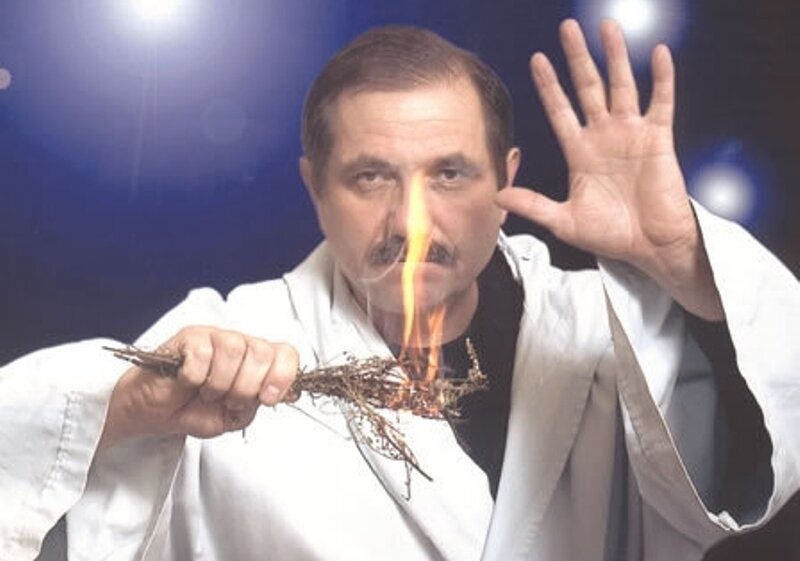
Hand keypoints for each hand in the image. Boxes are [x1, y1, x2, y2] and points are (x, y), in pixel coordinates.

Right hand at [99, 327, 298, 449]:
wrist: (154, 414)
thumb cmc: (193, 410)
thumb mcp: (236, 416)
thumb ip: (261, 401)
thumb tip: (291, 391)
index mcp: (257, 361)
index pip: (286, 353)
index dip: (283, 375)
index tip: (268, 398)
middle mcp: (240, 344)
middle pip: (261, 352)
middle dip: (247, 387)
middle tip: (229, 401)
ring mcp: (215, 337)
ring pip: (233, 351)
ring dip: (220, 384)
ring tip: (207, 393)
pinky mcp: (189, 336)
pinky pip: (202, 354)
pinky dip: (196, 377)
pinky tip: (189, 382)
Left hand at [496, 19, 722, 319]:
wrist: (649, 247)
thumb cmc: (610, 235)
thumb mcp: (564, 221)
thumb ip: (533, 205)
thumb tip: (497, 195)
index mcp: (580, 152)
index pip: (560, 110)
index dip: (549, 86)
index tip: (537, 60)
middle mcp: (603, 136)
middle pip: (587, 88)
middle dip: (577, 59)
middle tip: (567, 28)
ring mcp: (631, 134)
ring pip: (622, 86)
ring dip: (615, 56)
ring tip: (607, 27)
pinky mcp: (659, 139)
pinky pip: (661, 102)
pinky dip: (661, 78)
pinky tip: (656, 53)